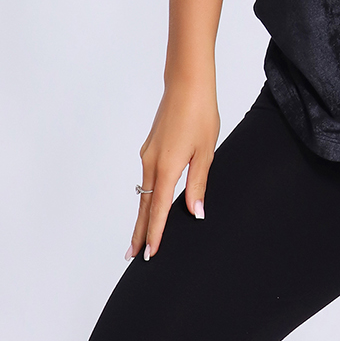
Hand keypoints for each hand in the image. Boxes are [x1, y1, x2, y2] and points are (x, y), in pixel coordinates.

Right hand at [127, 80, 219, 261]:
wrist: (186, 84)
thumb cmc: (200, 114)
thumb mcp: (205, 152)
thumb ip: (198, 184)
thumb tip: (195, 213)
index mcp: (167, 167)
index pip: (158, 209)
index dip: (154, 233)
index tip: (149, 255)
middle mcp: (152, 163)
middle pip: (144, 206)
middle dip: (140, 232)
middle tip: (134, 256)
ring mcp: (148, 155)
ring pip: (144, 193)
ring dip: (143, 215)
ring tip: (141, 237)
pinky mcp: (151, 148)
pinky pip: (147, 179)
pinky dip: (147, 196)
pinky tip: (151, 203)